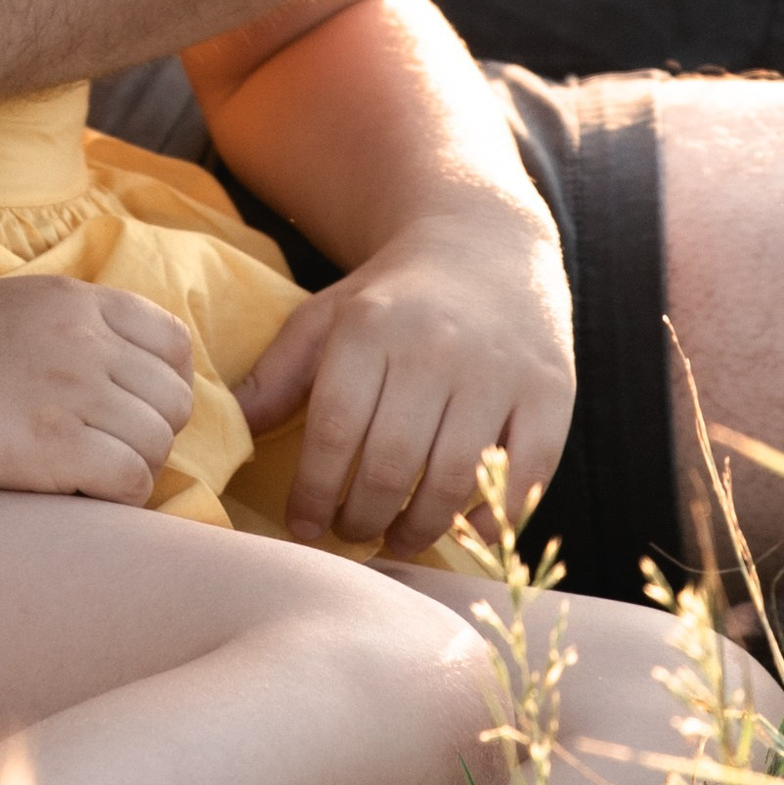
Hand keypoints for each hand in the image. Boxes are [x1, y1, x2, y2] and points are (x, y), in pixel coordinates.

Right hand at [0, 278, 197, 504]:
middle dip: (151, 432)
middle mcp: (87, 339)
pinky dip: (116, 498)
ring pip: (159, 444)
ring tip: (84, 474)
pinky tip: (74, 492)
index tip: (129, 410)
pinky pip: (132, 481)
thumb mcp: (13, 306)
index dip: (162, 385)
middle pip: (175, 400)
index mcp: (78, 300)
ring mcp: (74, 391)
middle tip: (105, 451)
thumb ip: (74, 326)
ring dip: (132, 467)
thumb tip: (124, 373)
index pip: (175, 343)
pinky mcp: (54, 446)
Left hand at [234, 201, 575, 560]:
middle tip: (350, 536)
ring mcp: (499, 372)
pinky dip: (493, 519)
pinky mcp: (551, 392)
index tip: (302, 524)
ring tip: (395, 539)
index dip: (314, 490)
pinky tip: (463, 531)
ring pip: (454, 478)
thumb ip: (279, 373)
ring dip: (419, 528)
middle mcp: (436, 348)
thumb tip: (232, 429)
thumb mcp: (326, 317)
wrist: (485, 245)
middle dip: (362, 517)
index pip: (336, 430)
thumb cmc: (392, 297)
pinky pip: (525, 476)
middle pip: (391, 463)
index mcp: (371, 328)